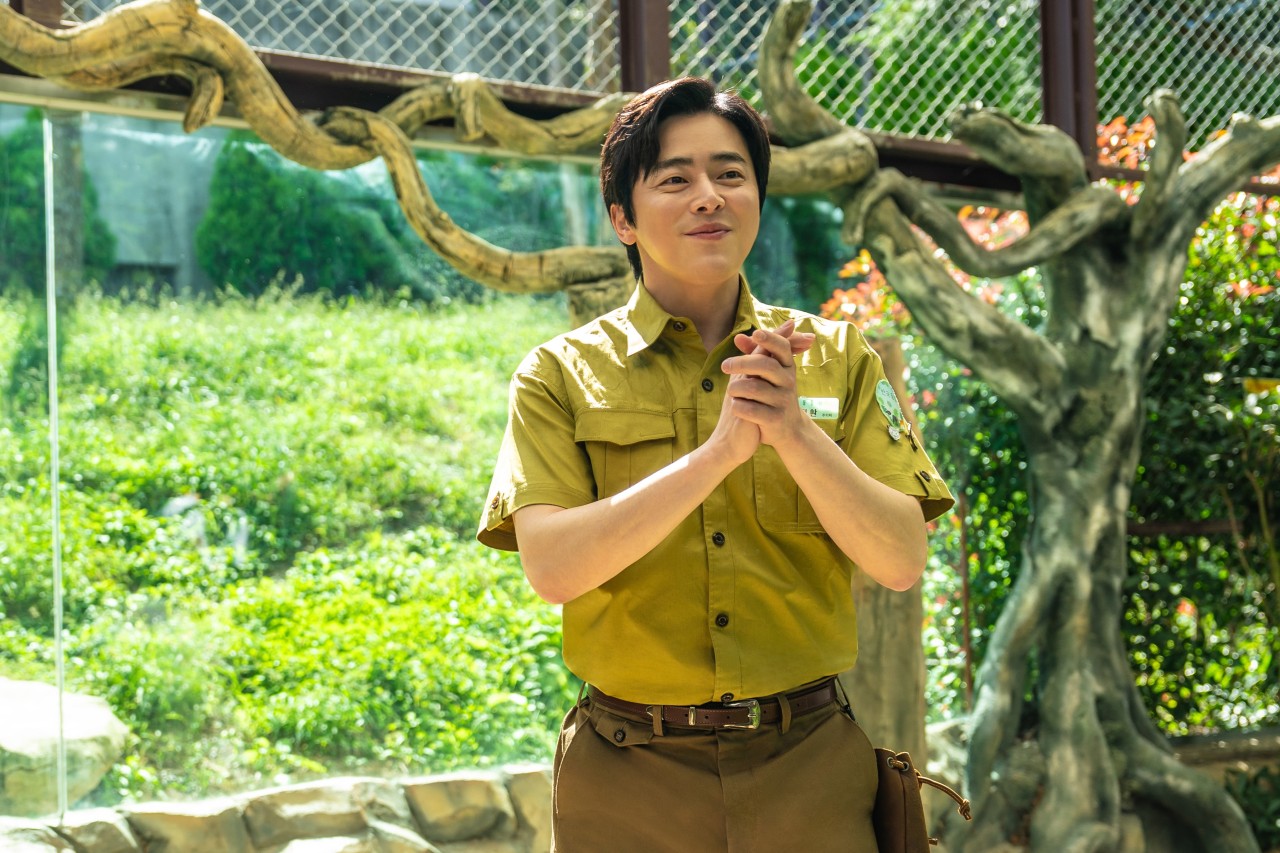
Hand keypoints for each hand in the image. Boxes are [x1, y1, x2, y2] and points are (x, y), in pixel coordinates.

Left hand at [720, 319, 813, 447]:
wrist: (787, 429)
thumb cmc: (772, 394)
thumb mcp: (767, 374)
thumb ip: (754, 354)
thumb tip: (737, 337)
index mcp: (787, 366)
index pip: (782, 347)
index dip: (770, 338)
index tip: (755, 333)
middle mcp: (789, 381)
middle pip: (765, 365)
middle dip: (742, 363)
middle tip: (724, 366)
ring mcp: (783, 401)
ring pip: (754, 388)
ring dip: (736, 388)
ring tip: (730, 391)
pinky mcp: (776, 419)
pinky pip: (751, 410)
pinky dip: (738, 407)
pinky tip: (735, 406)